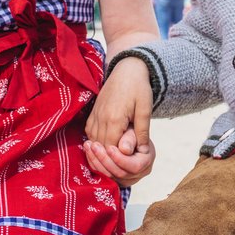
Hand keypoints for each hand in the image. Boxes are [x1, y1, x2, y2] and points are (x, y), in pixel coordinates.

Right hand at [84, 57, 154, 185]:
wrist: (127, 68)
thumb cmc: (139, 88)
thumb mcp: (144, 109)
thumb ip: (139, 131)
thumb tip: (134, 152)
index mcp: (114, 119)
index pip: (112, 149)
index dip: (119, 159)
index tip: (129, 164)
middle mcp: (100, 118)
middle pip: (101, 148)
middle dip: (110, 158)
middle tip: (122, 165)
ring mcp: (94, 115)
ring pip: (94, 142)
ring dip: (102, 151)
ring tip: (114, 157)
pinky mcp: (92, 113)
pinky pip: (90, 133)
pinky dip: (97, 141)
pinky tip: (107, 144)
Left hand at [84, 128, 155, 185]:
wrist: (129, 137)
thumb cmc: (133, 132)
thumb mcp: (134, 131)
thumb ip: (130, 139)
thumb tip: (124, 149)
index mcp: (146, 162)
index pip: (134, 166)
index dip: (120, 159)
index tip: (109, 147)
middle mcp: (138, 174)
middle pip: (120, 173)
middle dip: (105, 159)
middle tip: (94, 145)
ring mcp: (127, 179)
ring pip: (109, 176)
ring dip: (96, 161)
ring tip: (88, 146)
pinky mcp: (116, 180)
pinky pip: (103, 176)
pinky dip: (95, 164)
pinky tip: (89, 152)